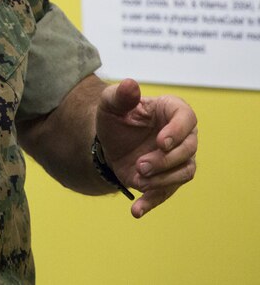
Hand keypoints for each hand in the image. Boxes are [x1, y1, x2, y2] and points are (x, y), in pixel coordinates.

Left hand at [96, 78, 197, 218]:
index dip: (177, 131)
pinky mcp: (167, 179)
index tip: (161, 142)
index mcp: (173, 112)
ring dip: (162, 179)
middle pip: (188, 150)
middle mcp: (182, 136)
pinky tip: (136, 211)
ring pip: (184, 172)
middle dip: (165, 160)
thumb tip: (130, 85)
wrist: (107, 141)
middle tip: (141, 165)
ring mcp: (178, 159)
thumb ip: (120, 95)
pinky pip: (166, 193)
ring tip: (138, 178)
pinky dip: (152, 202)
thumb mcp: (111, 104)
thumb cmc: (115, 117)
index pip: (187, 119)